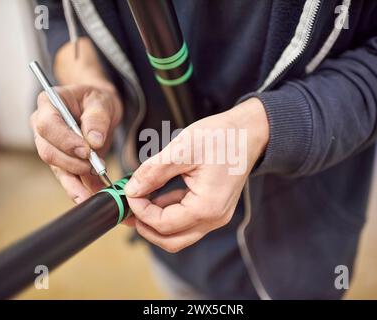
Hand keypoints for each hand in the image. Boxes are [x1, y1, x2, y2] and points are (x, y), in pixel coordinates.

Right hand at [30, 84, 121, 202]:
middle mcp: (43, 126)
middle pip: (48, 151)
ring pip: (56, 168)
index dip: (65, 141)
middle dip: (72, 163)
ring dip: (75, 182)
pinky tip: (91, 195)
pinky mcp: (61, 161)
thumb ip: (97, 118)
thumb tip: (94, 140)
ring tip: (92, 194)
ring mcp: (50, 145)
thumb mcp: (102, 101)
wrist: (100, 110)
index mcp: (49, 104)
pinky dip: (80, 188)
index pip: (48, 125)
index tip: (87, 151)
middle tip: (96, 167)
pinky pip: (67, 177)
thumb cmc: (97, 100)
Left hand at [124, 98, 268, 251]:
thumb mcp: (183, 149)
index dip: (141, 211)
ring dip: (155, 221)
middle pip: (171, 240)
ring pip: (178, 234)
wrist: (248, 132)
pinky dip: (168, 212)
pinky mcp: (213, 208)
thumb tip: (132, 189)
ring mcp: (215, 215)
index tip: (128, 193)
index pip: (164, 224)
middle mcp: (214, 218)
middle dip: (145, 227)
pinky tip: (156, 196)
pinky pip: (186, 220)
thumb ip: (154, 171)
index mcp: (207, 207)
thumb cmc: (222, 137)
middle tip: (128, 209)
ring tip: (139, 200)